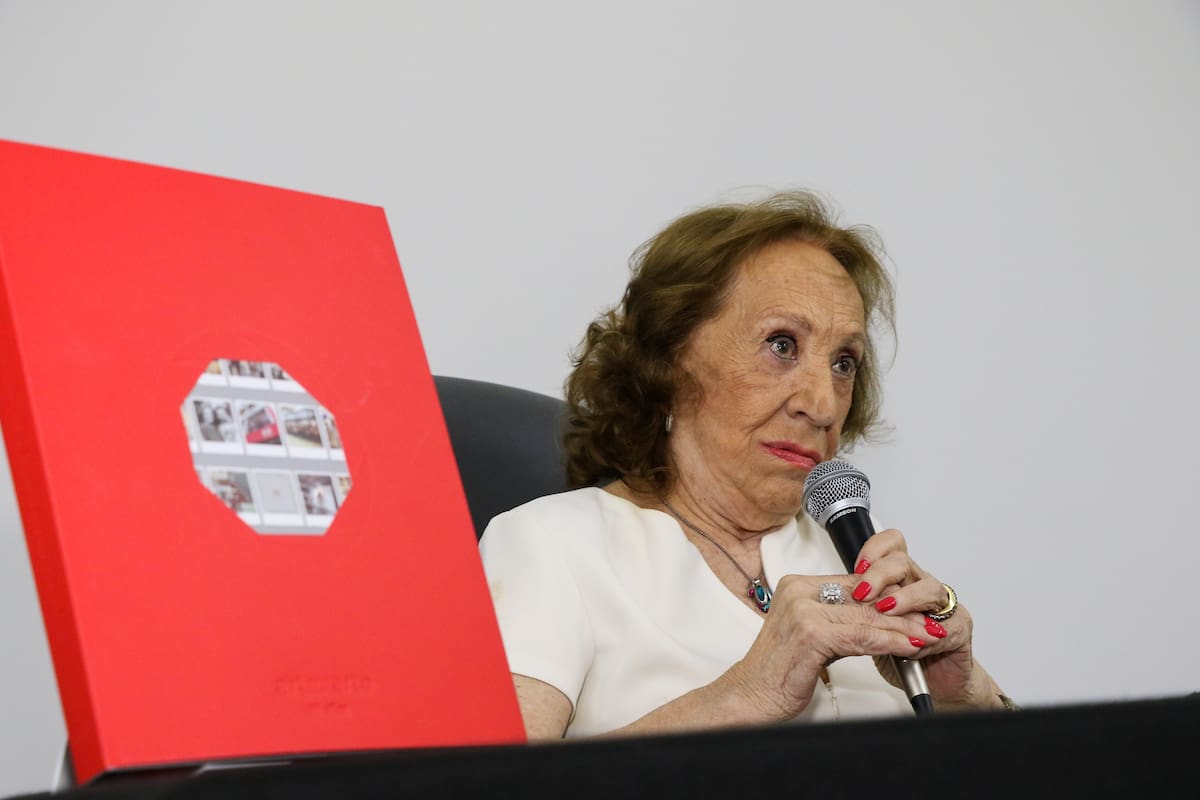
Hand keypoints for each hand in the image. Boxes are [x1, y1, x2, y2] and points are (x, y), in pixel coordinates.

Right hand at [722, 572, 937, 721]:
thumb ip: (838, 620)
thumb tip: (877, 616)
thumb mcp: (811, 636)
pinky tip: (908, 647)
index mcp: (796, 586)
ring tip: (927, 635)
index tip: (914, 607)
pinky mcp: (810, 634)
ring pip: (866, 617)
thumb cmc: (778, 671)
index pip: (854, 584)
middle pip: (863, 599)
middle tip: (929, 622)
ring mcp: (803, 611)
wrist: (751, 695)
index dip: (888, 595)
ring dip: (902, 628)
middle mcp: (798, 592)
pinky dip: (889, 642)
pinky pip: (860, 637)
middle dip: (902, 612)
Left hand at [848, 529, 991, 706]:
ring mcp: (942, 606)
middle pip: (903, 561)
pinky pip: (947, 624)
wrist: (931, 683)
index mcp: (899, 579)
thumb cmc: (899, 653)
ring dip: (904, 599)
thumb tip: (825, 597)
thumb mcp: (868, 628)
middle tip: (863, 592)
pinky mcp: (959, 629)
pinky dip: (926, 634)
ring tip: (885, 610)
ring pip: (928, 587)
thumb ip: (855, 609)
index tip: (856, 566)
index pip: (891, 545)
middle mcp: (920, 586)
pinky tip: (913, 643)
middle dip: (880, 573)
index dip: (873, 549)